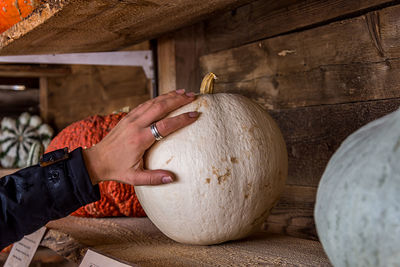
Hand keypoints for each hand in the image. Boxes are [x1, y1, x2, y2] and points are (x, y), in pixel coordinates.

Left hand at [82, 89, 198, 185]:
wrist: (96, 160)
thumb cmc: (116, 170)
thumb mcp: (134, 178)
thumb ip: (153, 178)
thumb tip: (172, 178)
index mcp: (139, 139)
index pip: (165, 125)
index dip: (181, 119)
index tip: (195, 115)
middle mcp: (135, 125)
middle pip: (160, 107)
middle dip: (178, 100)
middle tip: (193, 96)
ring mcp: (130, 119)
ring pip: (153, 102)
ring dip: (169, 96)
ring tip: (184, 92)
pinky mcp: (128, 117)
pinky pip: (145, 104)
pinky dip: (158, 98)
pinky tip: (167, 97)